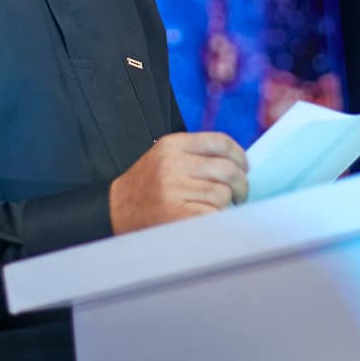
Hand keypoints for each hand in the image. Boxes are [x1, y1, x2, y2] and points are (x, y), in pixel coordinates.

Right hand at [108, 132, 248, 233]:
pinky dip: (218, 218)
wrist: (115, 211)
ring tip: (221, 208)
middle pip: (227, 169)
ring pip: (223, 194)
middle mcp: (172, 164)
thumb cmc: (148, 187)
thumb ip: (196, 155)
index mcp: (172, 145)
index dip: (239, 155)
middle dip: (241, 184)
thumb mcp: (165, 158)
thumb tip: (240, 164)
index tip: (244, 167)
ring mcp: (173, 190)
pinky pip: (214, 214)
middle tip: (240, 194)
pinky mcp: (177, 215)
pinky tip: (210, 219)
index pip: (220, 142)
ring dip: (228, 204)